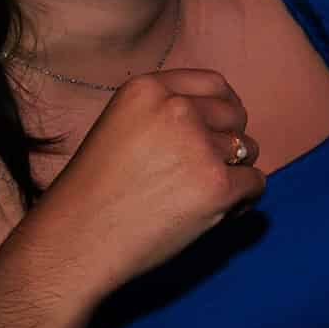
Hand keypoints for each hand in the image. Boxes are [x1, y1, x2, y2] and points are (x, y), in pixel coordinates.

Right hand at [37, 69, 262, 293]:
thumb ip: (167, 115)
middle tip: (198, 174)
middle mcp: (176, 109)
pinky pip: (255, 183)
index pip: (214, 84)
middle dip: (227, 143)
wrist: (73, 243)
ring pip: (248, 150)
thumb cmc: (94, 194)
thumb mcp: (122, 128)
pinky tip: (209, 214)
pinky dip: (241, 201)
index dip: (222, 109)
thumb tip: (228, 119)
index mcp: (147, 89)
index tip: (216, 130)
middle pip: (236, 116)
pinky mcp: (217, 184)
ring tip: (194, 197)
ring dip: (234, 173)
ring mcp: (199, 146)